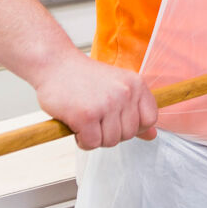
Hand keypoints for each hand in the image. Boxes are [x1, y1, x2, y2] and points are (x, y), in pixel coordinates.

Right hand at [32, 53, 158, 149]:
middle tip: (96, 120)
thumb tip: (151, 135)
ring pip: (110, 141)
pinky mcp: (86, 116)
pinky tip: (76, 126)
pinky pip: (91, 143)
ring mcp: (106, 104)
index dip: (135, 127)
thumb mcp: (117, 87)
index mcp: (136, 84)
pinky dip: (82, 141)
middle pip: (128, 134)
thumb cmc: (83, 77)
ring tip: (85, 121)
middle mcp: (125, 93)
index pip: (150, 118)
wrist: (54, 64)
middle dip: (110, 133)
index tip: (119, 122)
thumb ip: (135, 111)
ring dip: (95, 138)